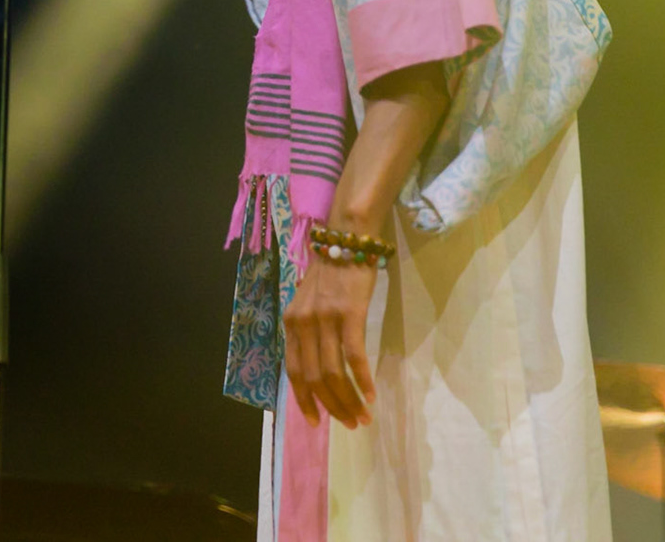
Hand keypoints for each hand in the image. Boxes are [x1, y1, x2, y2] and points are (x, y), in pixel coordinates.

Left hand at [282, 255, 377, 427]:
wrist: (346, 239)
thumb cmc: (332, 273)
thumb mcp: (309, 303)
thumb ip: (309, 332)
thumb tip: (317, 368)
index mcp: (292, 323)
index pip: (292, 371)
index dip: (303, 400)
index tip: (315, 422)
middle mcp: (303, 324)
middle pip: (314, 378)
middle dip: (332, 407)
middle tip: (350, 424)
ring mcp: (325, 319)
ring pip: (333, 373)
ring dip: (349, 400)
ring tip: (363, 417)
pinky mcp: (349, 314)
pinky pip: (354, 356)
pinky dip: (362, 380)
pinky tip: (372, 395)